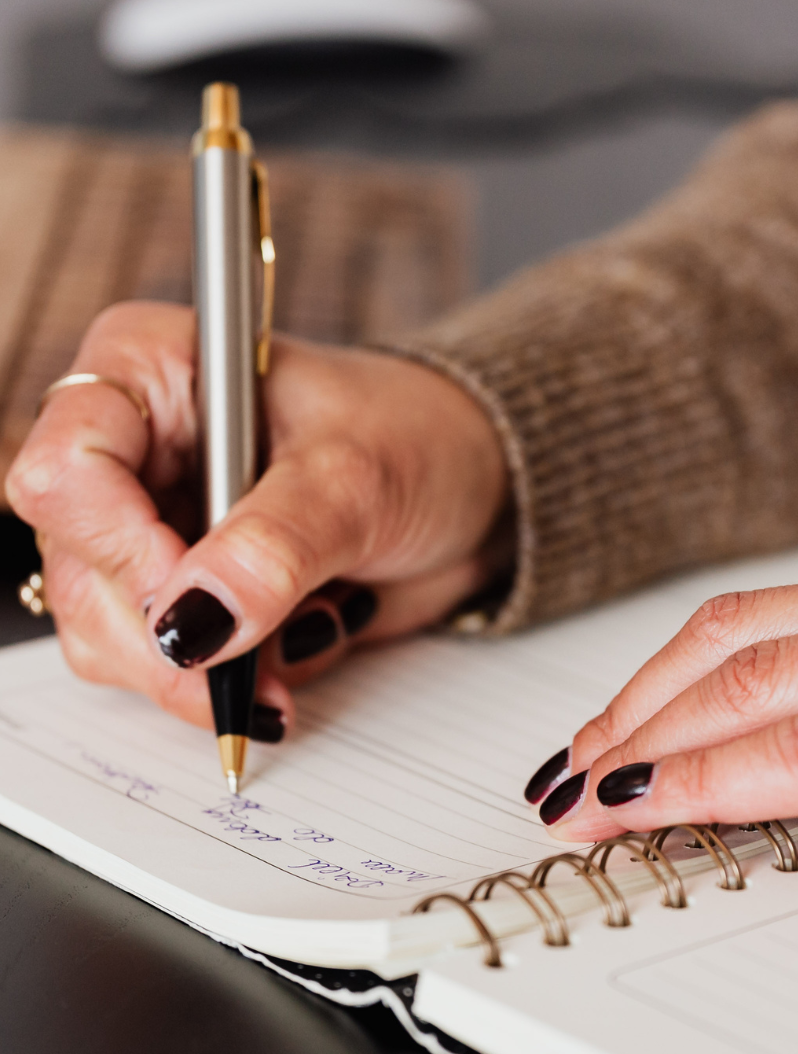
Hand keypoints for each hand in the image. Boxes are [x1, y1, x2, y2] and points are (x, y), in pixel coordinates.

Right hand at [6, 301, 508, 732]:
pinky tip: (300, 645)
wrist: (474, 486)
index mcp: (154, 372)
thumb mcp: (356, 479)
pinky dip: (232, 680)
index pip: (68, 467)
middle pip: (80, 570)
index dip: (119, 548)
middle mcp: (138, 450)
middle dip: (166, 639)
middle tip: (247, 662)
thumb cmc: (420, 439)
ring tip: (301, 640)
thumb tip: (192, 626)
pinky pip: (169, 666)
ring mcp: (159, 527)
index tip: (196, 602)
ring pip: (110, 633)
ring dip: (202, 671)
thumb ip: (274, 548)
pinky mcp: (194, 591)